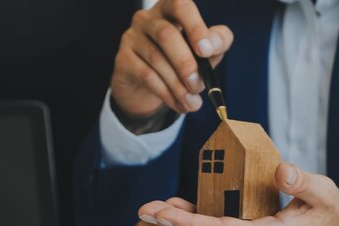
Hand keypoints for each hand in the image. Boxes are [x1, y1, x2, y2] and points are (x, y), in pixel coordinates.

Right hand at [111, 0, 233, 117]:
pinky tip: (178, 104)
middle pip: (166, 35)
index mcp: (170, 9)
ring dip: (178, 85)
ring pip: (157, 60)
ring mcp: (132, 37)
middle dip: (185, 64)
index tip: (206, 51)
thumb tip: (212, 46)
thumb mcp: (203, 51)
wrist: (147, 85)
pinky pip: (147, 76)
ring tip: (191, 103)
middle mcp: (147, 18)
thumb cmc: (179, 61)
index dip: (195, 27)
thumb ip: (216, 43)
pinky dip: (166, 93)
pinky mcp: (123, 59)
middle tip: (197, 85)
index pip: (180, 6)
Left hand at [138, 163, 338, 225]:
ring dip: (180, 221)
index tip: (167, 215)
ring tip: (153, 208)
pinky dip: (195, 219)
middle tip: (147, 210)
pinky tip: (177, 208)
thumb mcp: (325, 196)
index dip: (193, 223)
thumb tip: (280, 171)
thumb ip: (303, 183)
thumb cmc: (330, 219)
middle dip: (175, 222)